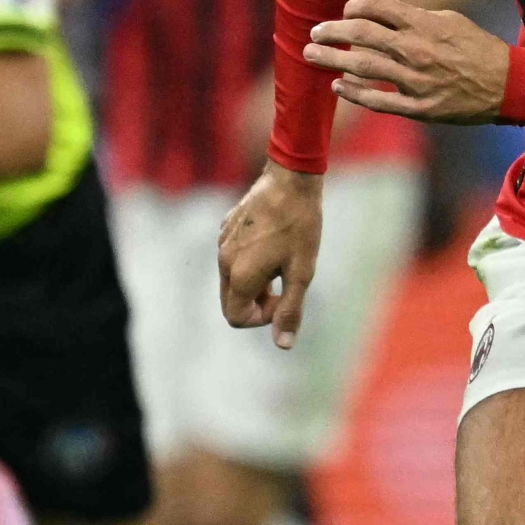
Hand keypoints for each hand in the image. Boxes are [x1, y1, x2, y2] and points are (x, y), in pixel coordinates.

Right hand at [218, 164, 323, 348]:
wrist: (291, 179)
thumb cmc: (300, 226)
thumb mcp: (302, 273)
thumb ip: (290, 310)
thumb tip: (283, 345)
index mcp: (240, 275)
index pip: (237, 318)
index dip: (263, 318)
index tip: (285, 299)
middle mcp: (224, 261)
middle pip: (231, 302)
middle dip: (257, 303)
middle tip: (285, 285)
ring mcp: (222, 242)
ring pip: (232, 279)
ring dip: (255, 283)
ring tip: (283, 264)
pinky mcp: (226, 228)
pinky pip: (232, 257)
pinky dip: (250, 263)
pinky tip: (273, 244)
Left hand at [303, 0, 510, 123]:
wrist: (509, 86)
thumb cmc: (479, 49)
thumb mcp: (450, 21)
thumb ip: (415, 18)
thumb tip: (382, 16)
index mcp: (423, 25)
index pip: (376, 6)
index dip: (354, 6)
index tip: (346, 11)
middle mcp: (415, 51)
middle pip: (361, 35)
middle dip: (331, 32)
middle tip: (314, 33)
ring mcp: (415, 81)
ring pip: (362, 68)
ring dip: (331, 60)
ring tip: (311, 55)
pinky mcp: (419, 108)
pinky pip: (378, 101)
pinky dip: (354, 94)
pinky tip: (338, 87)